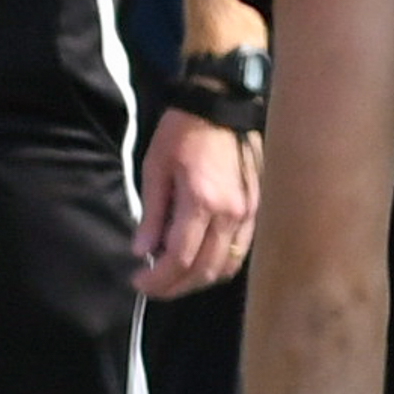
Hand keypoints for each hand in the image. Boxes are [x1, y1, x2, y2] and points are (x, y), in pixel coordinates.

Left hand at [133, 110, 256, 297]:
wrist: (221, 105)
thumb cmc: (182, 132)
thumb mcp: (156, 169)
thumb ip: (152, 214)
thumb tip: (142, 252)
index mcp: (201, 202)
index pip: (180, 258)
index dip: (158, 278)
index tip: (138, 281)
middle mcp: (230, 214)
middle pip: (204, 270)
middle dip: (175, 286)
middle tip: (152, 288)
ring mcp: (247, 214)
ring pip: (226, 267)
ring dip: (198, 281)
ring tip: (173, 279)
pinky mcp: (255, 210)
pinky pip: (239, 251)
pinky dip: (218, 265)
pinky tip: (198, 263)